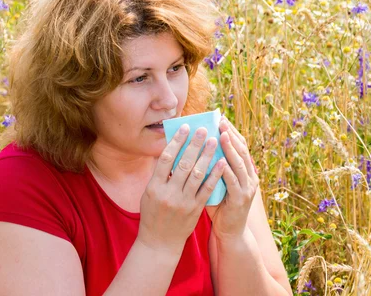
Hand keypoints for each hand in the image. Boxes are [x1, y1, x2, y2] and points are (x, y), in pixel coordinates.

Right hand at [138, 124, 225, 255]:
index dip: (176, 141)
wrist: (159, 242)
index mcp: (154, 187)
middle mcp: (168, 193)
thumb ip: (159, 175)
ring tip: (214, 141)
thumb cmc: (153, 214)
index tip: (185, 128)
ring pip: (197, 174)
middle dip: (194, 144)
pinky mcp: (195, 210)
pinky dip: (214, 175)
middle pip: (183, 163)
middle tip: (203, 129)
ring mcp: (183, 202)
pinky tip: (221, 162)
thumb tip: (172, 151)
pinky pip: (207, 189)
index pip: (166, 158)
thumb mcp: (149, 193)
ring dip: (206, 156)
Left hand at [206, 116, 259, 239]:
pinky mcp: (241, 199)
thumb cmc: (219, 205)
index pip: (239, 145)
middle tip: (220, 120)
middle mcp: (250, 176)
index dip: (231, 131)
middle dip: (231, 134)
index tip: (220, 117)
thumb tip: (193, 147)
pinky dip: (228, 171)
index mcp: (244, 170)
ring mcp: (247, 188)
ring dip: (231, 148)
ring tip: (221, 135)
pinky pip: (234, 182)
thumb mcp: (216, 181)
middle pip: (242, 150)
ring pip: (240, 163)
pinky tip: (221, 161)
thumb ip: (210, 166)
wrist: (230, 232)